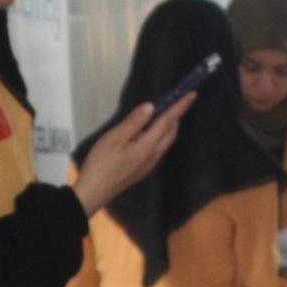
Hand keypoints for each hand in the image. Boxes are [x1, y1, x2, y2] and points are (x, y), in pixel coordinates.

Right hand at [72, 97, 193, 213]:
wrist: (94, 192)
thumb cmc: (101, 164)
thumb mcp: (114, 139)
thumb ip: (134, 123)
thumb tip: (151, 107)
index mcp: (147, 146)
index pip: (167, 122)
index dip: (180, 107)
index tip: (192, 94)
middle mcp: (153, 156)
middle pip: (171, 133)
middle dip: (178, 116)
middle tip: (181, 100)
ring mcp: (148, 165)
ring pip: (166, 141)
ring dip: (171, 126)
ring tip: (170, 113)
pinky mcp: (142, 169)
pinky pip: (159, 148)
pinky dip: (162, 135)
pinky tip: (153, 132)